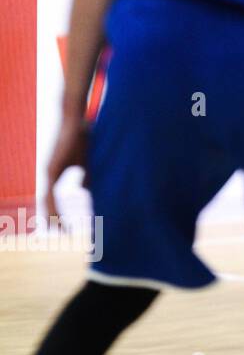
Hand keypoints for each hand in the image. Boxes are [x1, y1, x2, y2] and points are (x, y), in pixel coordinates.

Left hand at [45, 112, 88, 226]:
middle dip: (50, 219)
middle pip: (46, 202)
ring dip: (50, 218)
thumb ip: (85, 174)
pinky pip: (50, 192)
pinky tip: (56, 217)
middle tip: (57, 235)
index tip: (65, 227)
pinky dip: (52, 207)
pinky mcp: (50, 169)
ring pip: (46, 201)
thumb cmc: (81, 135)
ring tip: (56, 232)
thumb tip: (84, 190)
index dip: (57, 212)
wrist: (73, 119)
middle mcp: (48, 174)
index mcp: (56, 172)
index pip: (54, 197)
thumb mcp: (86, 160)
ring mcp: (47, 172)